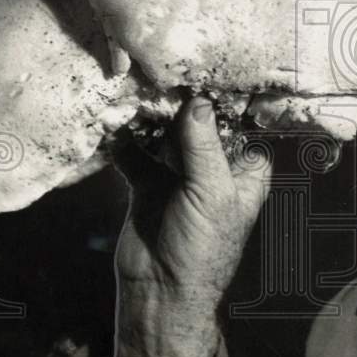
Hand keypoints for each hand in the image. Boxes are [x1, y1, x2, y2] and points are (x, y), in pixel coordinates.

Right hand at [108, 96, 271, 356]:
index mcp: (245, 167)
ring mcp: (180, 172)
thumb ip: (203, 145)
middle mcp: (216, 165)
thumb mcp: (211, 192)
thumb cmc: (203, 249)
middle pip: (196, 120)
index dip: (220, 94)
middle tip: (154, 70)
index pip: (237, 120)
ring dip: (146, 115)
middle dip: (176, 100)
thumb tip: (197, 100)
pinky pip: (136, 151)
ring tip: (129, 90)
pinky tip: (110, 119)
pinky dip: (123, 137)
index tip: (200, 63)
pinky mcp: (148, 182)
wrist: (160, 294)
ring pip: (164, 132)